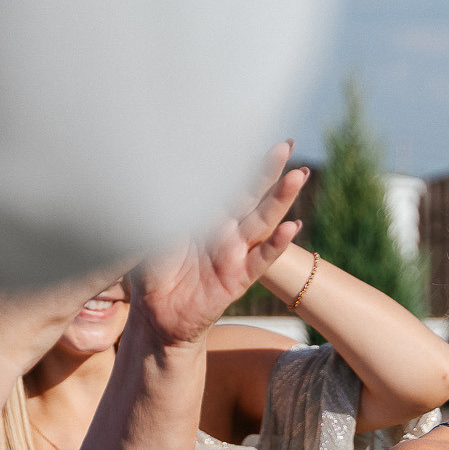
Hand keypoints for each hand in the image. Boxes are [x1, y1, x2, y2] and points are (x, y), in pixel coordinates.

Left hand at [132, 140, 307, 348]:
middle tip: (286, 144)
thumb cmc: (152, 272)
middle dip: (268, 170)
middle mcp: (225, 231)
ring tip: (298, 176)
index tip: (249, 134)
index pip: (226, 183)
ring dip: (281, 199)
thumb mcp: (149, 231)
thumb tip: (156, 169)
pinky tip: (292, 228)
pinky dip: (277, 244)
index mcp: (204, 216)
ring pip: (263, 221)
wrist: (154, 315)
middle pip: (252, 195)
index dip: (238, 161)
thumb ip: (160, 205)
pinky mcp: (238, 279)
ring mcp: (235, 254)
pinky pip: (261, 260)